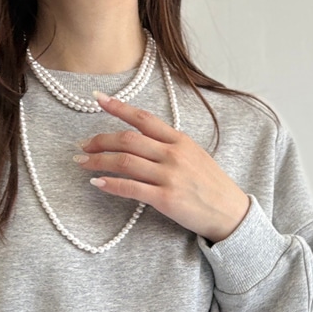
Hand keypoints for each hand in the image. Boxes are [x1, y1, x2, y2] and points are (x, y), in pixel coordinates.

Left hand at [74, 91, 251, 244]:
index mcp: (180, 141)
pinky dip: (110, 184)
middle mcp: (173, 155)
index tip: (97, 98)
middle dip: (100, 140)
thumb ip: (170, 146)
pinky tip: (96, 182)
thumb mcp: (195, 156)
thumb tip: (143, 141)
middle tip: (82, 145)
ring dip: (98, 160)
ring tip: (82, 162)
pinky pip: (131, 188)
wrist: (230, 213)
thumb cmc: (212, 186)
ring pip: (125, 162)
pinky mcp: (165, 199)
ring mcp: (169, 176)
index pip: (143, 119)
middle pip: (128, 140)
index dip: (118, 107)